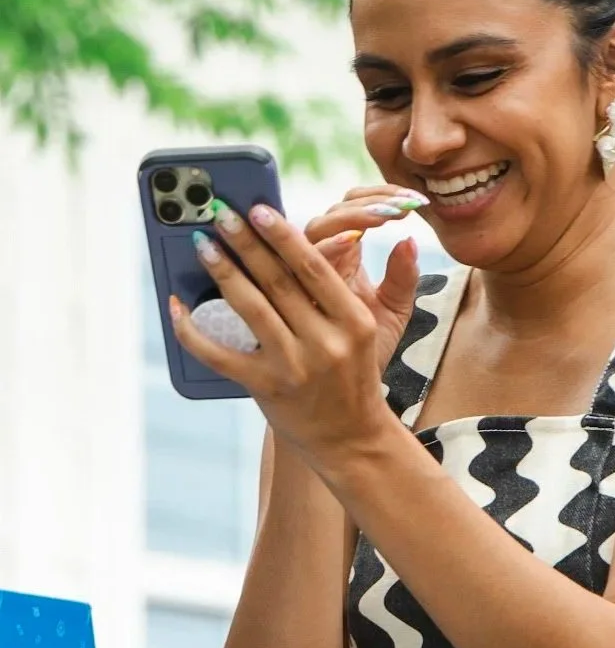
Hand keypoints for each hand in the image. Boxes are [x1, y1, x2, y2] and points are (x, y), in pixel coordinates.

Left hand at [170, 201, 388, 475]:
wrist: (350, 438)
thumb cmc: (356, 375)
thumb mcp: (380, 329)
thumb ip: (389, 282)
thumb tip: (405, 239)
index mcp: (355, 322)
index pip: (314, 269)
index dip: (284, 236)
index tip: (259, 209)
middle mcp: (325, 343)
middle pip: (278, 282)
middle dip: (245, 242)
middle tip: (219, 213)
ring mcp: (293, 367)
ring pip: (250, 309)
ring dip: (222, 271)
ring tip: (201, 244)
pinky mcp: (264, 388)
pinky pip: (219, 354)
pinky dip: (193, 329)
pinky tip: (177, 305)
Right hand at [307, 184, 424, 371]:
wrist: (339, 403)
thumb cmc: (361, 355)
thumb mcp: (392, 315)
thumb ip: (402, 279)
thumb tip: (410, 241)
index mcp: (341, 257)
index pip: (352, 211)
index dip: (378, 199)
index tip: (413, 203)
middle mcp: (316, 262)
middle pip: (333, 214)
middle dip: (369, 203)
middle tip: (402, 205)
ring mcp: (300, 279)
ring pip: (315, 230)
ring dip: (353, 216)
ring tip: (388, 216)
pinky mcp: (290, 297)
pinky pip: (299, 262)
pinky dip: (327, 247)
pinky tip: (354, 241)